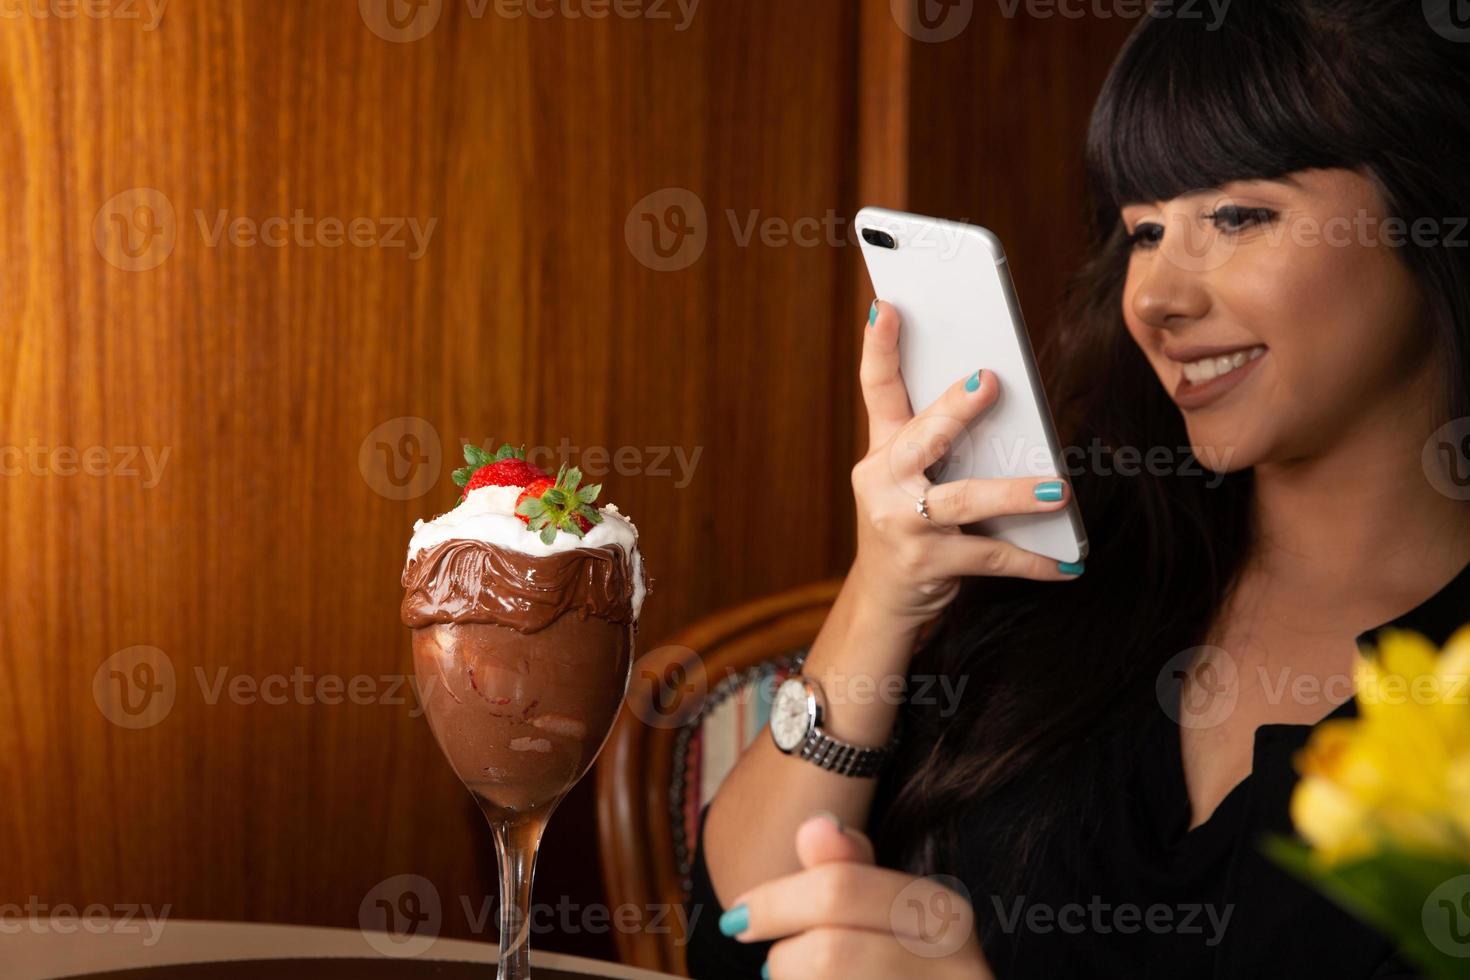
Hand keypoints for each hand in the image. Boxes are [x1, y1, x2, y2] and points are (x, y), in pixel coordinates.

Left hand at [720, 813, 993, 978]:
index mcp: (946, 914)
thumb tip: (815, 824)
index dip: (775, 901)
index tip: (735, 916)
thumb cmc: (905, 964)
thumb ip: (848, 868)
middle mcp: (960, 968)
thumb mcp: (884, 909)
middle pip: (829, 953)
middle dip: (785, 959)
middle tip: (771, 966)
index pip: (840, 890)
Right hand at [849, 300, 1080, 626]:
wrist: (885, 599)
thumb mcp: (911, 478)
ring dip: (1012, 493)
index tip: (888, 306)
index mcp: (882, 450)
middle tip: (988, 380)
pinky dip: (1034, 560)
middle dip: (953, 410)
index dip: (879, 347)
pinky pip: (990, 556)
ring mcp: (902, 524)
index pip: (878, 389)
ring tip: (1058, 488)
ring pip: (962, 500)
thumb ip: (943, 441)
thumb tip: (1004, 397)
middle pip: (921, 438)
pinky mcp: (928, 563)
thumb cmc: (909, 522)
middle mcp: (884, 481)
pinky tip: (1067, 562)